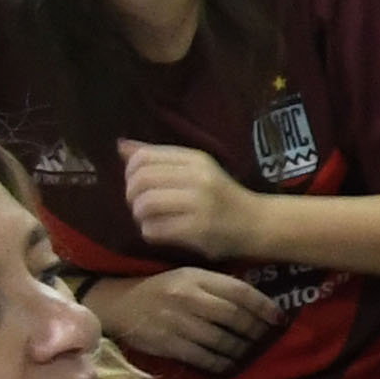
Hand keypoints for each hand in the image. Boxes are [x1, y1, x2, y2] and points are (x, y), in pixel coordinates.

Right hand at [88, 267, 277, 374]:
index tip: (279, 318)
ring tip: (249, 352)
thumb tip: (255, 302)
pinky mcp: (166, 343)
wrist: (117, 304)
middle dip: (256, 330)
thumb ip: (217, 286)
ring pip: (221, 339)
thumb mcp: (188, 277)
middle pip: (234, 317)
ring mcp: (177, 322)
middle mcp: (188, 298)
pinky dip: (220, 363)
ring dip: (241, 349)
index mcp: (197, 278)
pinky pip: (202, 357)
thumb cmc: (160, 289)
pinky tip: (229, 365)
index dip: (264, 306)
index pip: (240, 291)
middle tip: (266, 338)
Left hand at [113, 140, 257, 259]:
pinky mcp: (197, 229)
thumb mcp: (196, 169)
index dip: (130, 172)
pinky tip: (163, 232)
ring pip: (144, 205)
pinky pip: (153, 229)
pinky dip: (150, 233)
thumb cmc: (221, 195)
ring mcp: (199, 204)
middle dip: (132, 196)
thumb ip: (160, 158)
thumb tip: (121, 146)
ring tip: (152, 219)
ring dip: (140, 216)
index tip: (140, 184)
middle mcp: (198, 177)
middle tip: (141, 205)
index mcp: (196, 159)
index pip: (144, 156)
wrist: (257, 223)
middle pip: (140, 180)